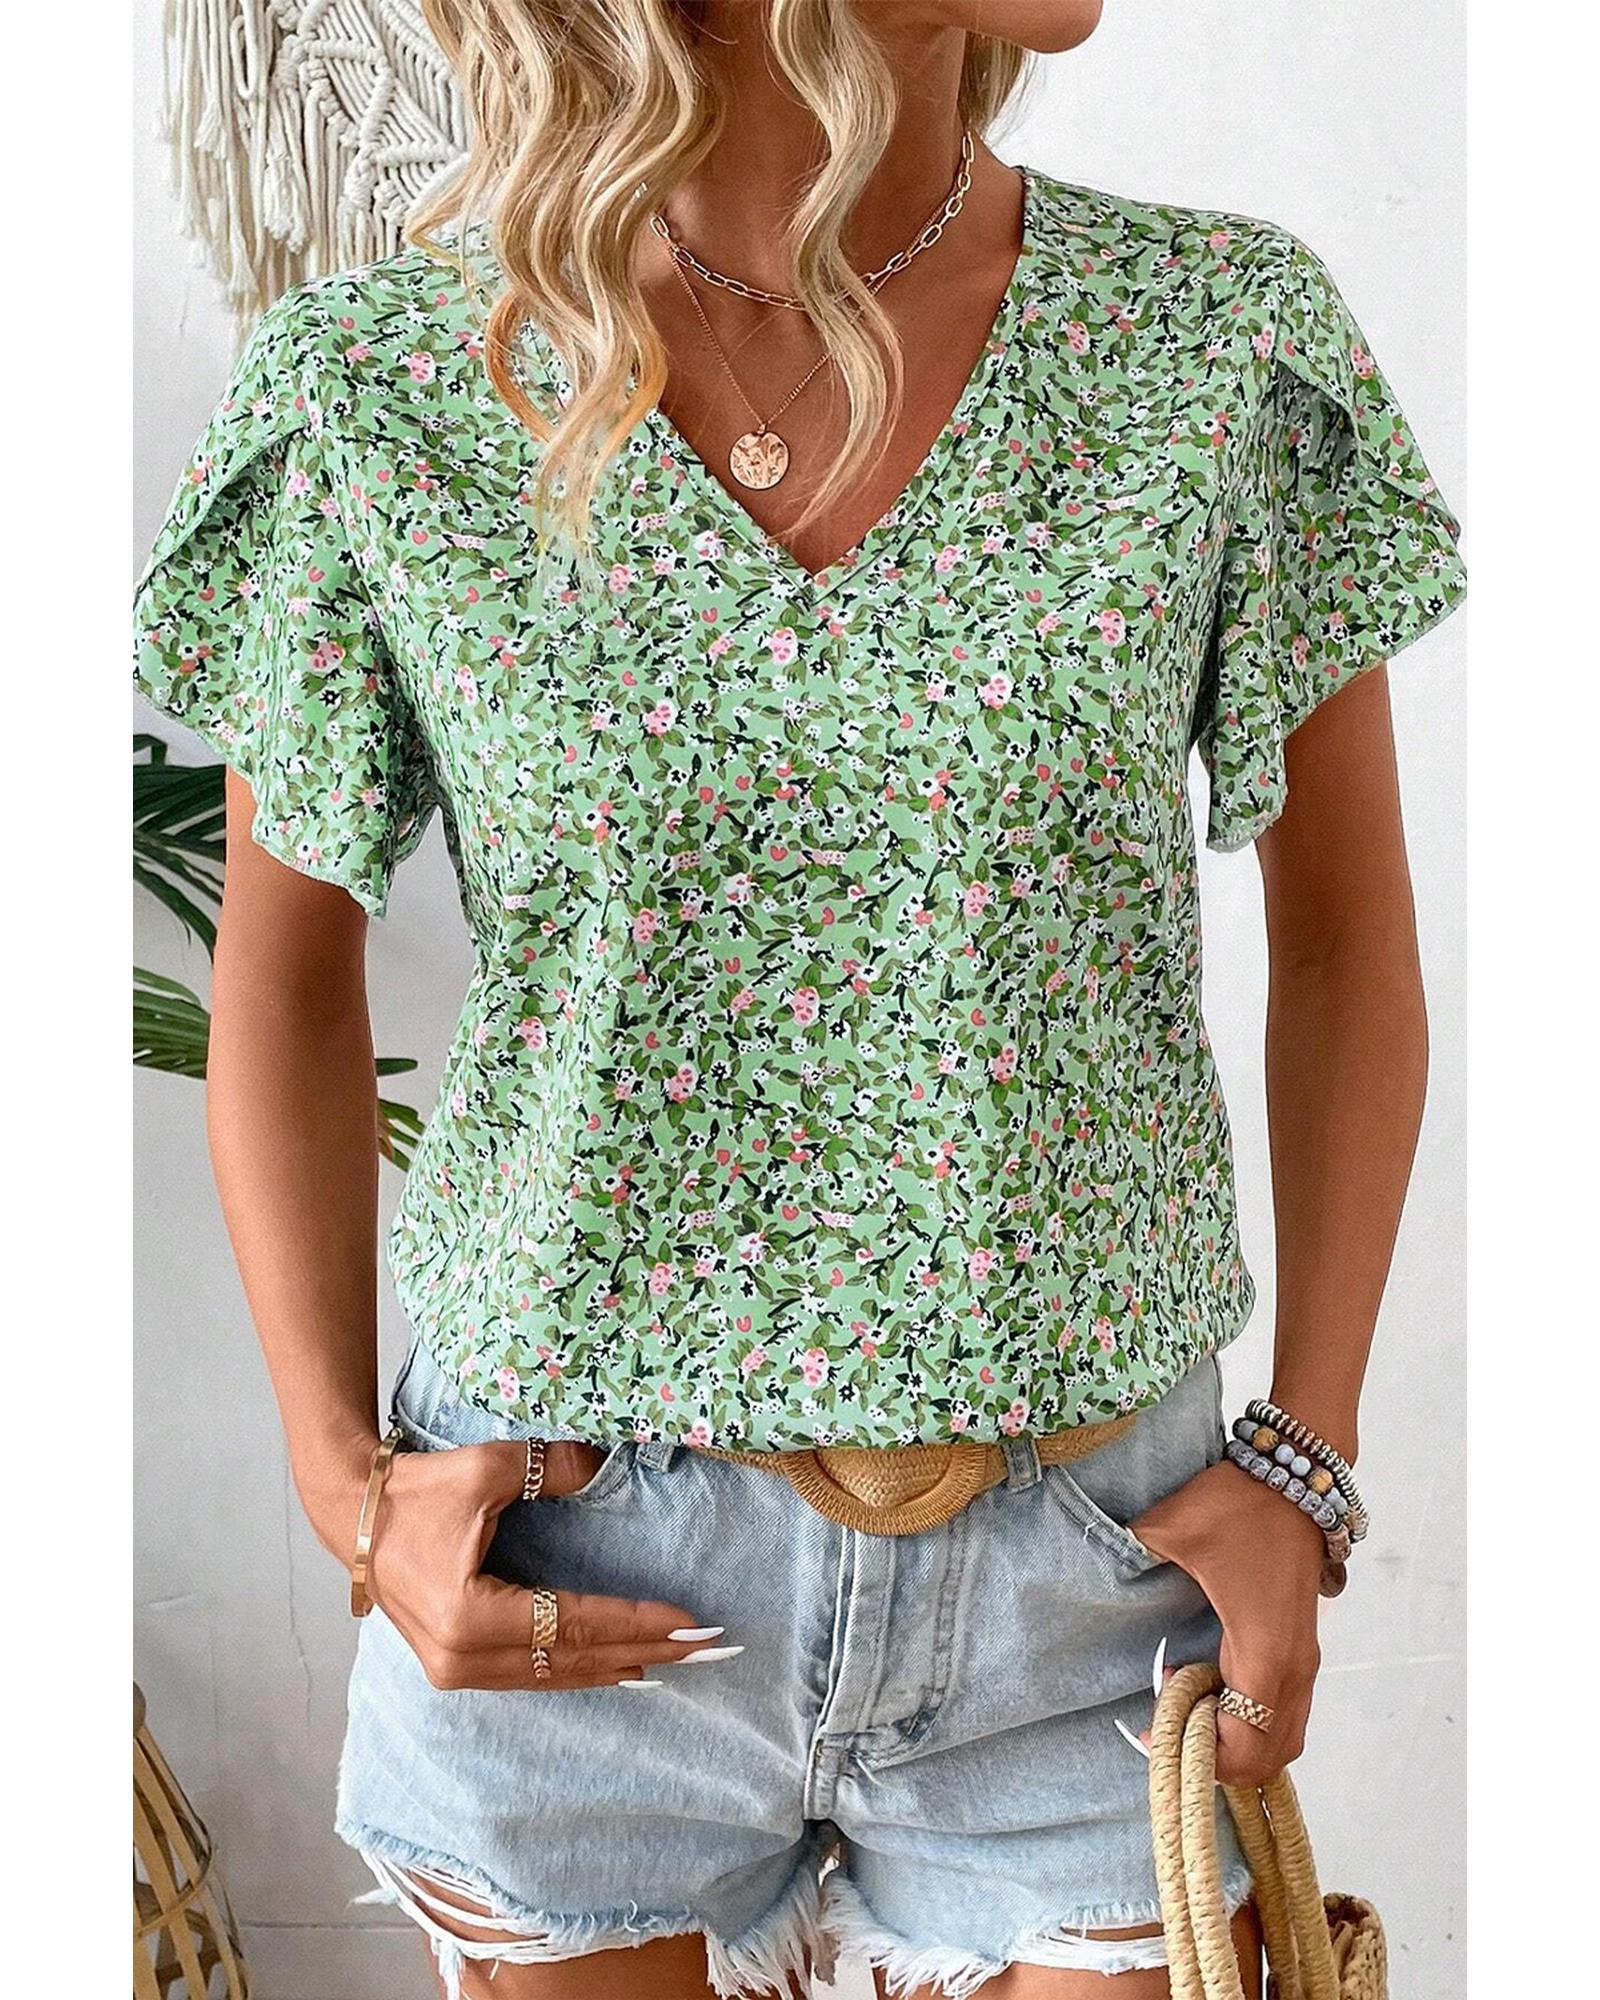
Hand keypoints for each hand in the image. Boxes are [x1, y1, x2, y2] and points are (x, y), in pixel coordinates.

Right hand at [303, 1437, 723, 1690]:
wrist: (351, 1516)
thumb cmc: (416, 1490)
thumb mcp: (485, 1468)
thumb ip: (552, 1467)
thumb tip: (608, 1461)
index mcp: (469, 1615)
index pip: (574, 1622)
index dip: (635, 1622)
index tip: (687, 1622)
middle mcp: (463, 1657)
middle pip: (571, 1657)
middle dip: (641, 1650)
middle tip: (701, 1648)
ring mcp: (455, 1670)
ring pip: (554, 1675)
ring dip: (614, 1665)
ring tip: (670, 1660)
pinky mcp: (453, 1666)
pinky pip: (531, 1674)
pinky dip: (576, 1669)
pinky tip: (614, 1668)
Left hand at [1131, 1460, 1323, 1786]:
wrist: (1294, 1474)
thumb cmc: (1237, 1504)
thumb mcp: (1171, 1527)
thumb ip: (1127, 1552)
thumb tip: (1089, 1561)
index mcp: (1264, 1652)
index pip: (1246, 1745)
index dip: (1200, 1754)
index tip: (1155, 1731)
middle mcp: (1293, 1668)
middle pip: (1270, 1756)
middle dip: (1220, 1759)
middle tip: (1171, 1727)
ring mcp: (1304, 1659)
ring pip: (1284, 1737)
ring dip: (1240, 1740)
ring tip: (1191, 1707)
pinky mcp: (1302, 1645)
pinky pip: (1286, 1709)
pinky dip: (1254, 1718)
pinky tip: (1210, 1681)